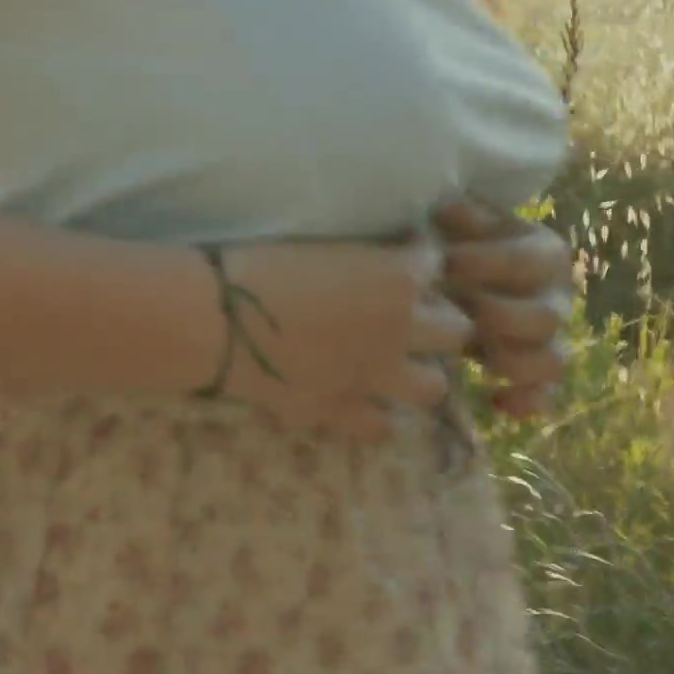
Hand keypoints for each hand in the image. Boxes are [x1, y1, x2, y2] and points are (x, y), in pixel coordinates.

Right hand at [209, 237, 474, 440]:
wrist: (216, 316)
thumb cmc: (260, 263)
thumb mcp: (326, 246)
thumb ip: (364, 261)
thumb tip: (376, 264)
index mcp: (398, 279)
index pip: (437, 263)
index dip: (423, 257)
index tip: (409, 254)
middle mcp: (400, 330)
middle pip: (458, 331)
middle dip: (441, 321)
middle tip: (414, 316)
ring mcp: (374, 377)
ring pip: (433, 388)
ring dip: (421, 374)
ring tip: (399, 366)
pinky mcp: (339, 410)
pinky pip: (378, 427)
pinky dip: (373, 417)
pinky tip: (358, 401)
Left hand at [432, 197, 573, 418]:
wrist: (453, 274)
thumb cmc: (460, 241)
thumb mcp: (461, 219)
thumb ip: (462, 216)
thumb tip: (450, 211)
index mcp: (546, 255)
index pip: (532, 263)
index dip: (492, 264)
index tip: (449, 261)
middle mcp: (557, 298)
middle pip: (547, 319)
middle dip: (499, 318)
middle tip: (458, 312)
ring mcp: (549, 339)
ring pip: (553, 362)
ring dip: (513, 362)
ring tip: (477, 354)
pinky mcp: (535, 373)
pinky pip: (546, 396)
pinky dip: (524, 403)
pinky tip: (493, 400)